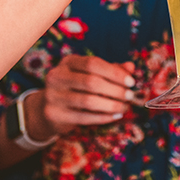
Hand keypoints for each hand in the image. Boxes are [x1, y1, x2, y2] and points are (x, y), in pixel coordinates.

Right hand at [26, 55, 141, 138]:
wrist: (48, 108)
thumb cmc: (76, 88)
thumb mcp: (90, 75)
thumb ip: (110, 70)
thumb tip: (131, 67)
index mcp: (68, 62)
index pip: (92, 63)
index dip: (114, 72)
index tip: (131, 82)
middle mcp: (57, 76)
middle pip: (91, 82)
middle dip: (115, 90)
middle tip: (130, 96)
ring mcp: (53, 95)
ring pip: (88, 101)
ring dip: (111, 105)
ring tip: (125, 107)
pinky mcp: (54, 114)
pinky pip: (83, 117)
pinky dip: (103, 117)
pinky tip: (115, 116)